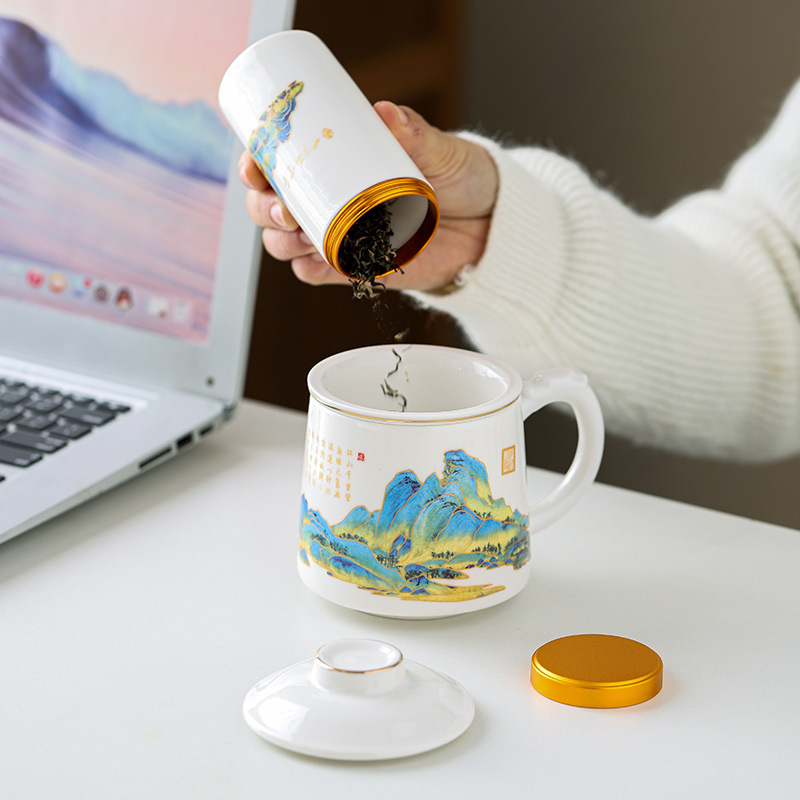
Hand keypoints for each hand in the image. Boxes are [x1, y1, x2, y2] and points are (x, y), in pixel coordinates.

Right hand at [239, 101, 497, 291]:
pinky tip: (318, 258)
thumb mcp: (440, 151)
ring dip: (280, 239)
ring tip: (298, 231)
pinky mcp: (354, 268)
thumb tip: (385, 113)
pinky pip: (314, 273)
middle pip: (269, 207)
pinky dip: (309, 268)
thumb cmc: (462, 179)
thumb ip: (415, 133)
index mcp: (337, 164)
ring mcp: (338, 235)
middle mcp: (329, 200)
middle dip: (263, 207)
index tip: (255, 164)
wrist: (490, 227)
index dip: (255, 164)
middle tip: (285, 207)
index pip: (278, 162)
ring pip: (284, 243)